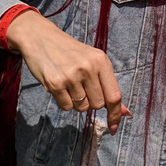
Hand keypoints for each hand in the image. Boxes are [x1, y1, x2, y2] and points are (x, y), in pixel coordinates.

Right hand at [3, 10, 129, 127]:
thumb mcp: (92, 61)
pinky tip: (59, 86)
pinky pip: (66, 107)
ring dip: (76, 102)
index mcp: (101, 61)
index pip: (114, 95)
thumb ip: (108, 85)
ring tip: (69, 84)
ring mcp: (71, 76)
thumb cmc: (69, 52)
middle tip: (81, 87)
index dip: (116, 114)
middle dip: (91, 102)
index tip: (114, 127)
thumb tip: (125, 113)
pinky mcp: (55, 83)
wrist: (40, 38)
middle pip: (98, 105)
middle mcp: (88, 68)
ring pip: (82, 107)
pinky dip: (64, 101)